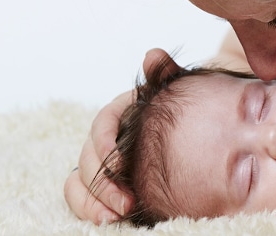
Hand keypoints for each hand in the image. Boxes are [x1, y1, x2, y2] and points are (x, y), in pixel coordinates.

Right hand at [63, 48, 181, 223]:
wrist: (196, 132)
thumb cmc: (182, 111)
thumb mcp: (176, 92)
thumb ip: (165, 76)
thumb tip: (153, 56)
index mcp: (120, 114)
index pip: (103, 124)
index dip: (105, 143)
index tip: (119, 163)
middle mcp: (106, 138)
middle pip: (88, 158)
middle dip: (102, 182)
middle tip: (125, 202)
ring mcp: (104, 164)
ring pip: (79, 180)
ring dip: (91, 200)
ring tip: (112, 217)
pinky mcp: (106, 186)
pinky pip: (85, 197)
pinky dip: (91, 208)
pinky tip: (108, 219)